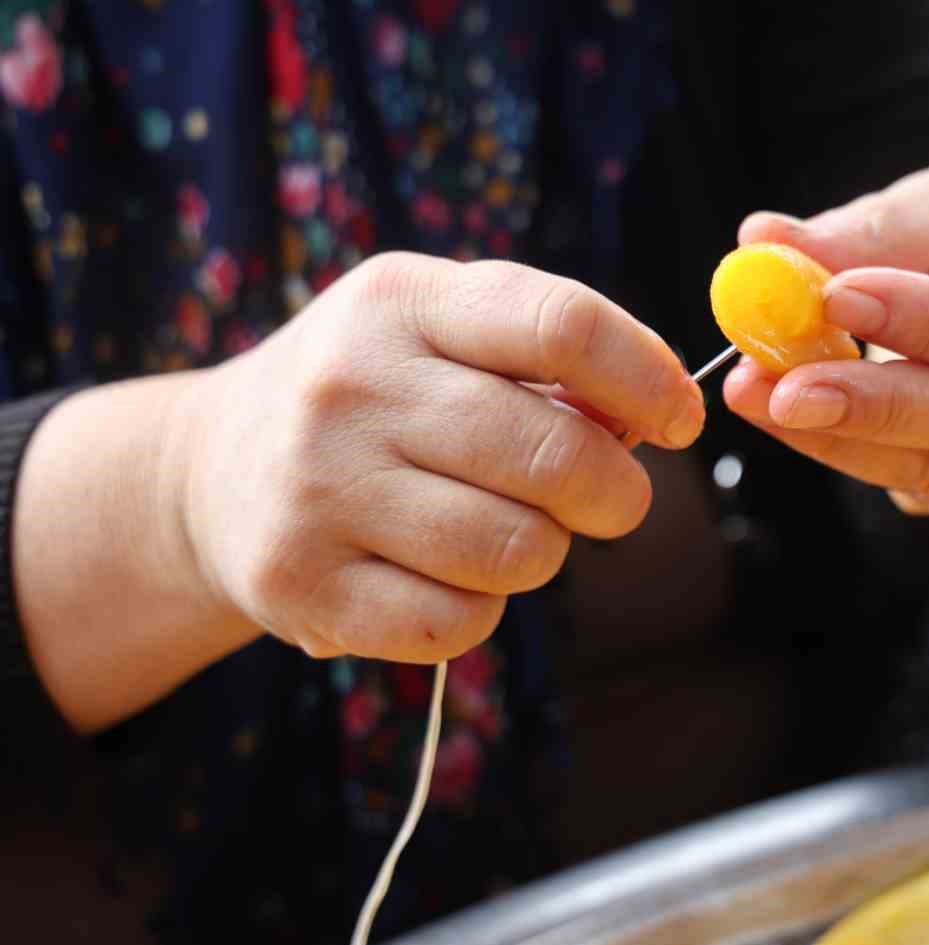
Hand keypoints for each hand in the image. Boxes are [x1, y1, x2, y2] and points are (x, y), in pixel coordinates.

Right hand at [179, 252, 703, 663]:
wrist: (213, 469)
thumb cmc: (376, 397)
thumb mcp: (440, 332)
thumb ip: (549, 354)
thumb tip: (657, 411)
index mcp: (401, 303)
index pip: (563, 326)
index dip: (648, 379)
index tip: (680, 419)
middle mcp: (350, 387)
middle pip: (555, 453)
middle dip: (614, 491)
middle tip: (608, 499)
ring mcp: (318, 488)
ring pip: (520, 550)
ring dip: (543, 552)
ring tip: (503, 528)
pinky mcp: (302, 583)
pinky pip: (460, 622)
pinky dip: (479, 610)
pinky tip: (443, 574)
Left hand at [724, 164, 928, 517]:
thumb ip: (869, 233)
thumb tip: (763, 239)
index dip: (928, 321)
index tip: (834, 297)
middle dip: (872, 402)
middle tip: (776, 383)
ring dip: (841, 436)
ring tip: (758, 396)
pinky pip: (920, 487)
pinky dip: (846, 453)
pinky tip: (787, 418)